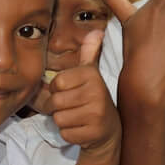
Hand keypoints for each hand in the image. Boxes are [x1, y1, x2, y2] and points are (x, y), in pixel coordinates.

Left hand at [32, 30, 117, 154]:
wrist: (109, 129)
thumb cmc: (93, 98)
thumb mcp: (92, 74)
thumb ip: (89, 52)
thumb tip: (97, 31)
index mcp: (91, 76)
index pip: (57, 82)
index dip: (57, 89)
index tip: (69, 91)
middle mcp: (96, 93)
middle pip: (56, 101)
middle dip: (58, 107)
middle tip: (72, 106)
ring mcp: (96, 115)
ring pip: (59, 119)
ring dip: (64, 120)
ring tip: (77, 117)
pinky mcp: (93, 133)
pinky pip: (66, 133)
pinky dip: (69, 133)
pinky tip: (81, 128)